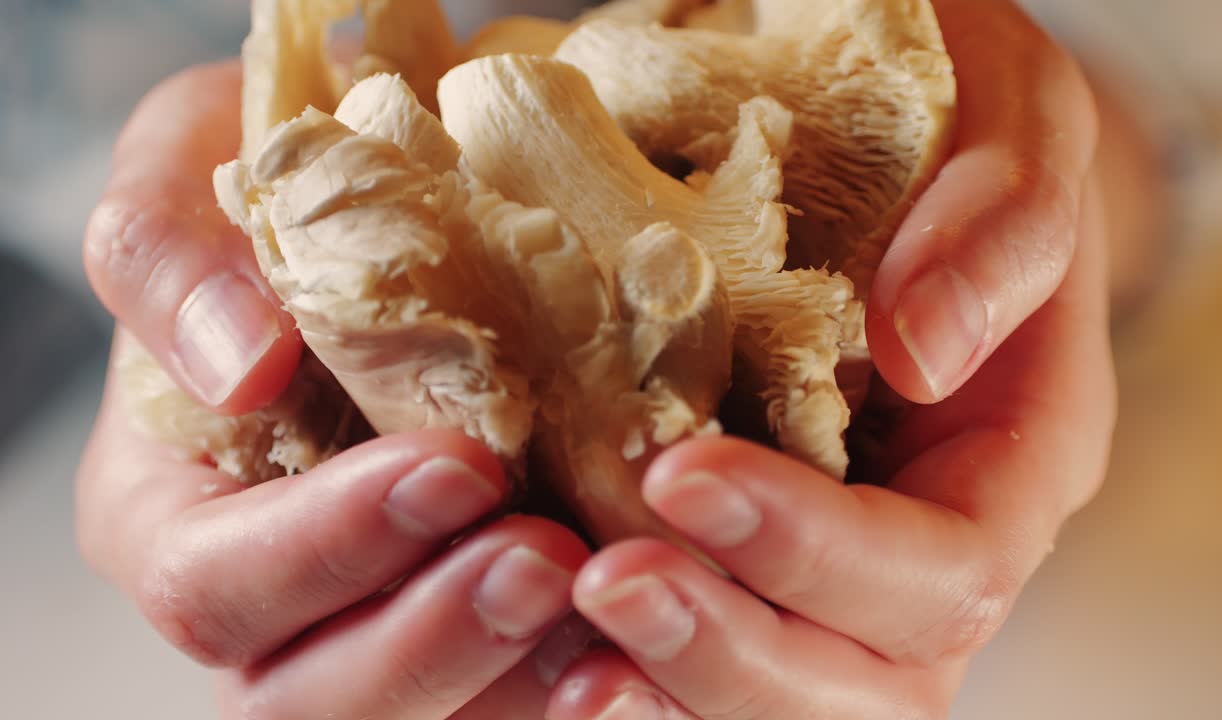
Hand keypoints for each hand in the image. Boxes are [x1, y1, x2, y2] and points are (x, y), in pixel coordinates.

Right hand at [78, 63, 593, 718]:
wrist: (397, 167)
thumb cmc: (283, 164)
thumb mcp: (189, 159)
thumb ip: (167, 255)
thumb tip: (240, 368)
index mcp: (168, 507)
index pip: (212, 582)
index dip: (328, 547)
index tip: (457, 465)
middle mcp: (265, 587)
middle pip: (304, 696)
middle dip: (430, 640)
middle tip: (551, 556)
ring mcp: (373, 609)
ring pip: (424, 709)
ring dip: (520, 670)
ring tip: (617, 580)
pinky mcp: (471, 610)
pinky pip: (516, 680)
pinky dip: (584, 662)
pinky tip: (655, 607)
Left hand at [543, 2, 1114, 717]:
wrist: (908, 138)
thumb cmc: (960, 120)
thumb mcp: (1016, 117)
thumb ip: (1003, 226)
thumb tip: (921, 351)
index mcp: (1015, 464)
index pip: (942, 570)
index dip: (815, 549)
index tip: (683, 474)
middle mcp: (932, 544)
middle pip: (870, 683)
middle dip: (734, 650)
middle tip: (604, 583)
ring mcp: (841, 567)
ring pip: (789, 698)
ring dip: (676, 691)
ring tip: (568, 657)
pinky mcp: (756, 557)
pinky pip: (708, 656)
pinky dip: (636, 670)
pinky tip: (556, 647)